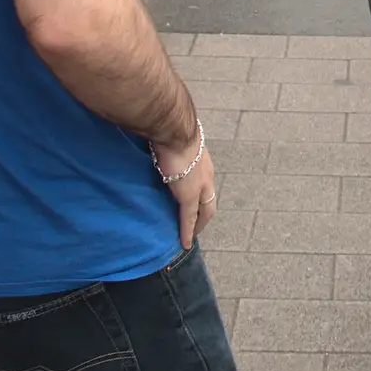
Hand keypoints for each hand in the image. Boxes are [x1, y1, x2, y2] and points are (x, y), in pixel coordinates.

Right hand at [154, 128, 217, 248]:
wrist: (175, 130)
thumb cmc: (172, 128)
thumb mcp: (176, 138)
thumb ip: (172, 144)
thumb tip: (160, 140)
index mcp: (204, 160)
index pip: (206, 183)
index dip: (201, 196)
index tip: (196, 204)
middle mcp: (207, 175)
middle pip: (210, 202)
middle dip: (204, 216)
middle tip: (196, 227)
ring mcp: (200, 187)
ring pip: (203, 212)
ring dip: (197, 226)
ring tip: (189, 237)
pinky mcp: (189, 196)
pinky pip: (189, 218)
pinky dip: (187, 232)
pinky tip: (184, 243)